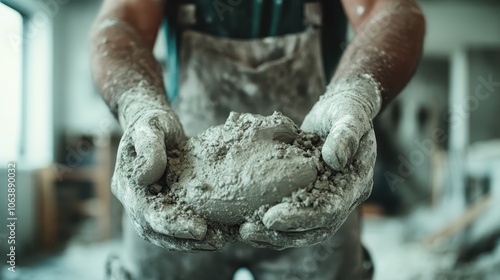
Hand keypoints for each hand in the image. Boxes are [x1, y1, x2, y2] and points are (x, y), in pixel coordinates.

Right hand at [113, 93, 224, 251]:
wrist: (155, 125)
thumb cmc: (152, 122)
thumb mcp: (150, 126)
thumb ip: (149, 146)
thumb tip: (148, 176)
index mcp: (127, 185)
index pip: (147, 213)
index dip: (172, 224)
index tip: (199, 228)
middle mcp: (135, 201)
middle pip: (156, 231)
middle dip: (185, 240)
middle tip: (216, 241)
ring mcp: (148, 205)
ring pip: (166, 235)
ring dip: (192, 242)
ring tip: (221, 241)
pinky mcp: (165, 205)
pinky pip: (178, 225)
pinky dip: (196, 233)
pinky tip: (220, 232)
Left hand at [239, 76, 380, 247]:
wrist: (340, 108)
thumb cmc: (347, 110)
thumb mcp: (350, 115)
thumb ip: (346, 135)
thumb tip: (334, 159)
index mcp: (356, 184)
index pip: (330, 211)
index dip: (302, 218)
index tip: (272, 218)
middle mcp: (341, 198)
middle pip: (314, 228)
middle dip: (282, 234)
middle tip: (249, 231)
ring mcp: (324, 197)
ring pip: (300, 228)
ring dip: (272, 234)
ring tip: (243, 231)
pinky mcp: (307, 193)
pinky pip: (290, 213)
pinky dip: (269, 222)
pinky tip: (245, 221)